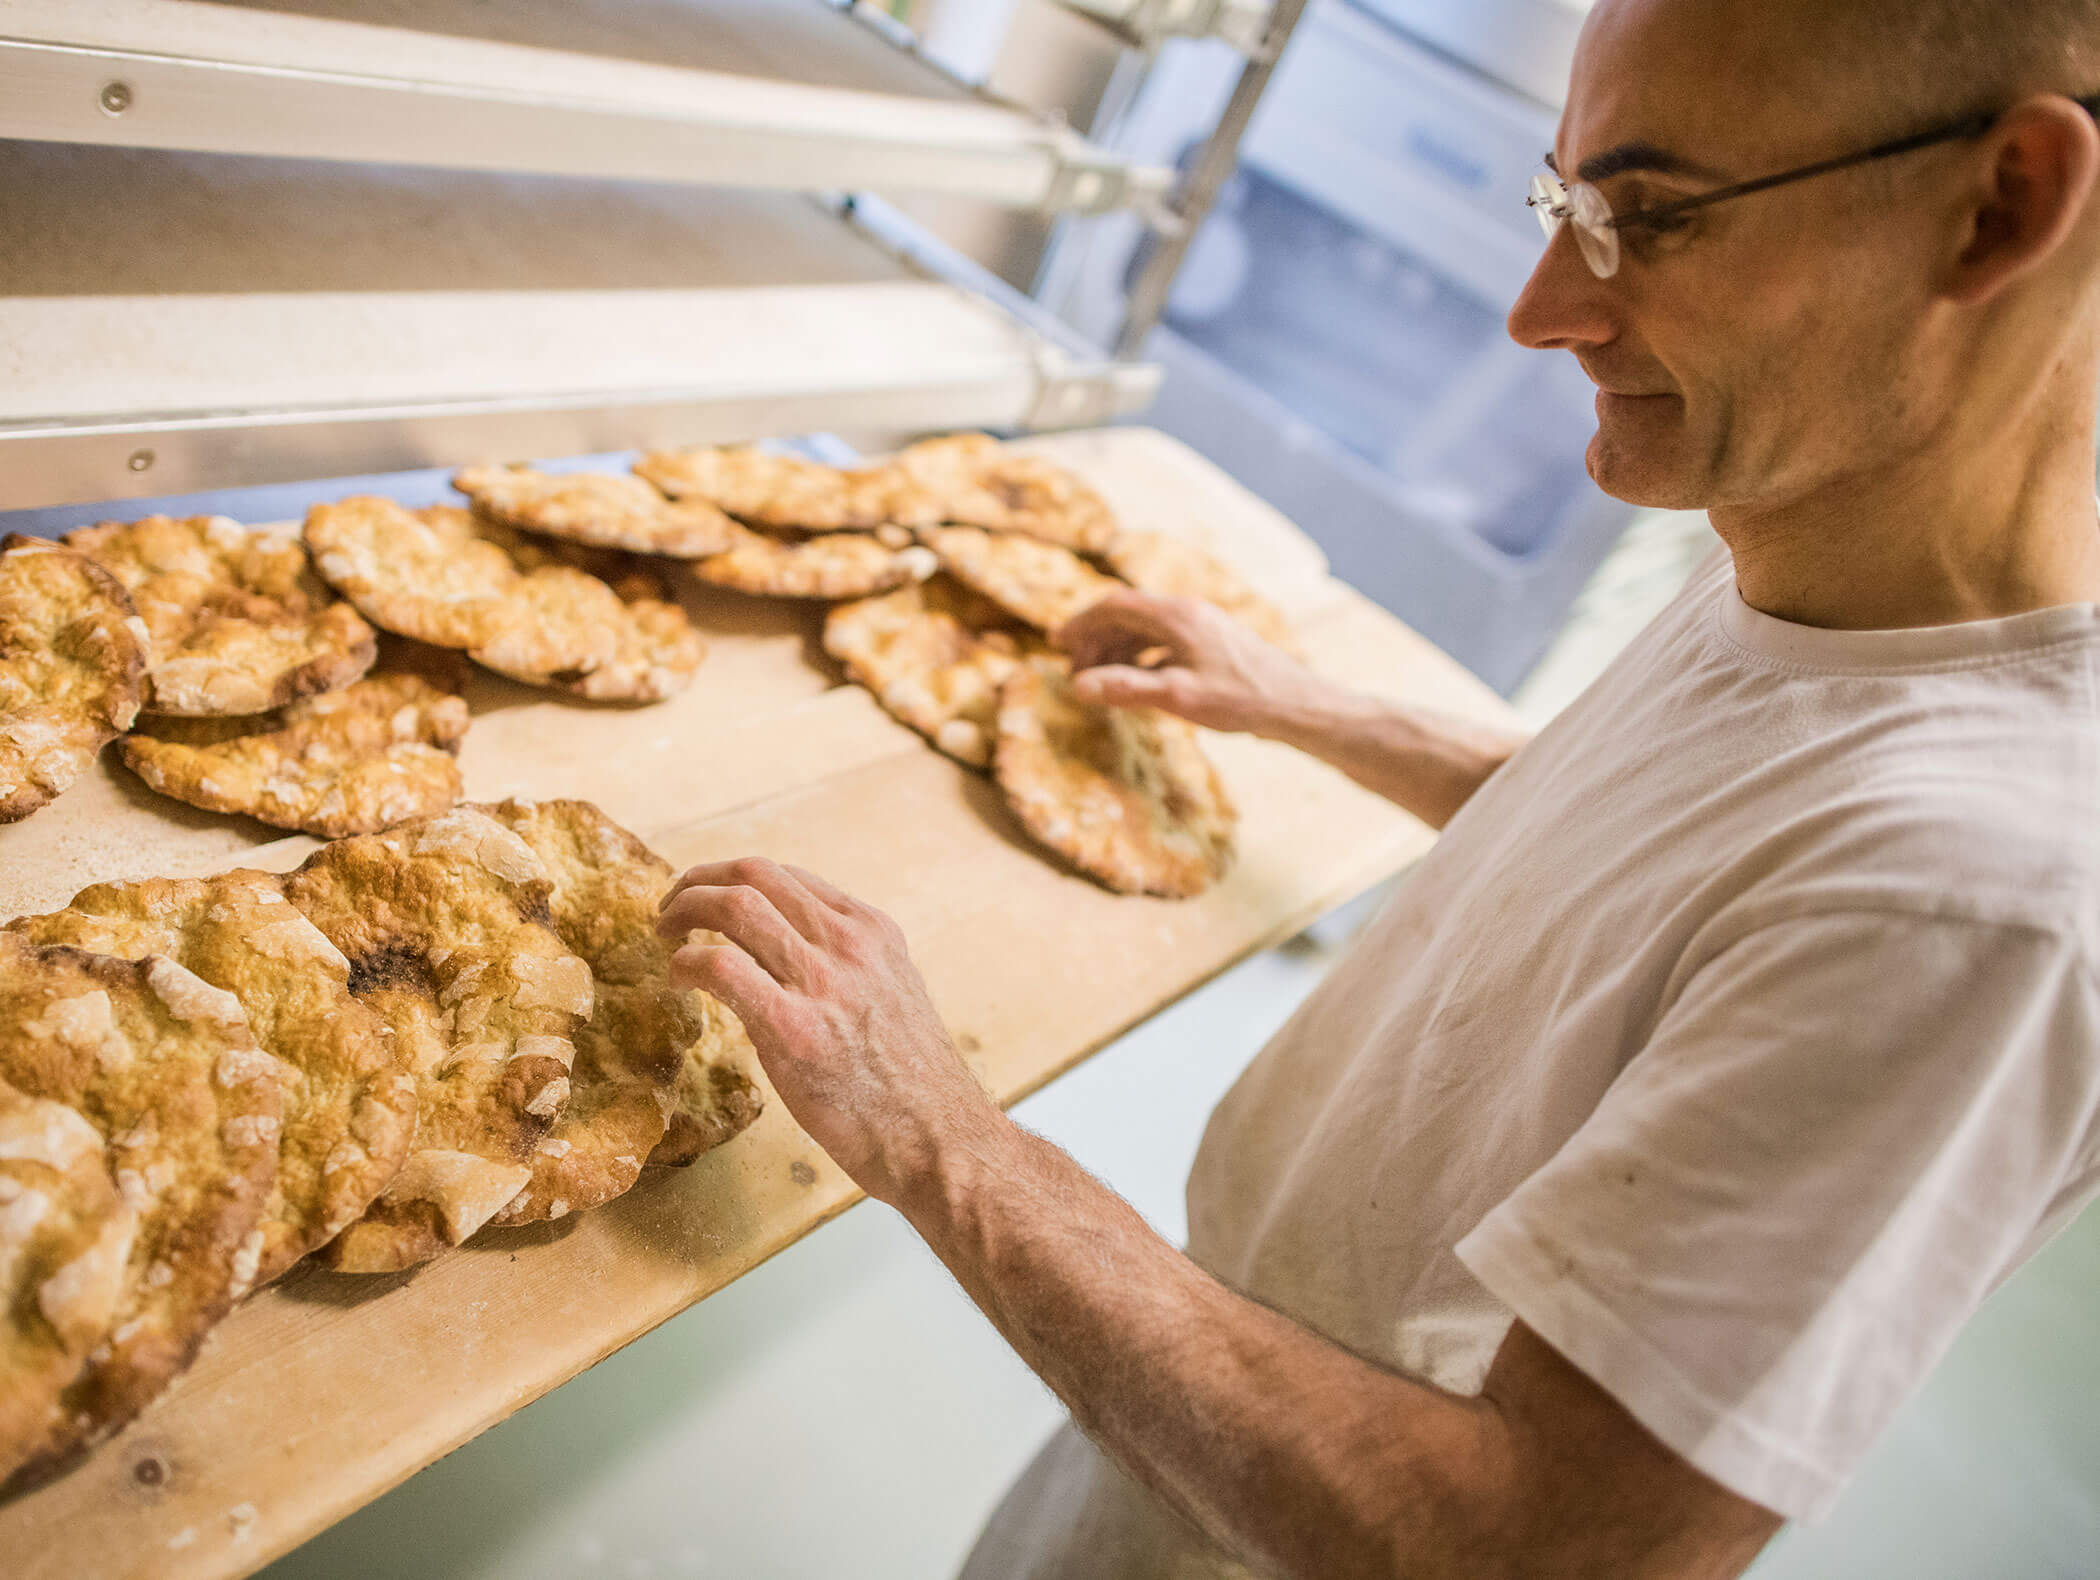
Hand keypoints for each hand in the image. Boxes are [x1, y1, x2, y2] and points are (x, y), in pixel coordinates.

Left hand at [654, 857, 1000, 1203]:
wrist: (938, 1140)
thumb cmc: (912, 1086)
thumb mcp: (892, 997)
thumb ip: (846, 969)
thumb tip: (785, 963)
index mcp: (874, 932)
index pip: (789, 877)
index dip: (734, 879)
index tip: (708, 900)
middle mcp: (849, 944)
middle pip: (755, 873)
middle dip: (699, 880)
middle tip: (672, 908)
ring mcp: (823, 982)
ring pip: (735, 906)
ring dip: (684, 911)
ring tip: (664, 935)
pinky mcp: (794, 1028)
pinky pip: (721, 966)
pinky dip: (686, 963)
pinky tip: (677, 981)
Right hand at [1055, 591, 1332, 735]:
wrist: (1297, 704)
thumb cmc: (1241, 699)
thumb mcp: (1178, 697)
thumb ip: (1127, 688)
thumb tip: (1079, 686)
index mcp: (1177, 616)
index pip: (1116, 606)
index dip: (1082, 623)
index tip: (1056, 644)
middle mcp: (1189, 613)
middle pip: (1129, 615)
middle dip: (1096, 639)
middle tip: (1074, 670)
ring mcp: (1203, 627)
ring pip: (1147, 630)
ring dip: (1119, 650)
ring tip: (1100, 680)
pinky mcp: (1214, 645)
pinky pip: (1166, 643)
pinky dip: (1142, 658)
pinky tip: (1138, 682)